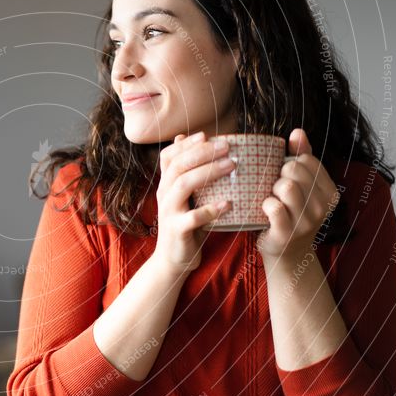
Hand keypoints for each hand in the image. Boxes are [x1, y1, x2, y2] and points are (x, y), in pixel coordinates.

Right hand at [153, 131, 235, 274]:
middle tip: (228, 146)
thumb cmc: (185, 225)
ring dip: (209, 172)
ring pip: (184, 185)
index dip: (186, 144)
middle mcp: (163, 194)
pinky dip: (212, 209)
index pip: (169, 156)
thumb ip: (187, 174)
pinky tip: (228, 203)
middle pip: (179, 166)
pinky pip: (194, 217)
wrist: (172, 260)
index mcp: (165, 185)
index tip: (207, 135)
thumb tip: (188, 143)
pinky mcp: (177, 230)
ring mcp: (169, 212)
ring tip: (232, 165)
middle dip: (203, 152)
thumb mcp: (184, 198)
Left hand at [256, 129, 340, 260]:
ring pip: (285, 186)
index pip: (307, 159)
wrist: (285, 252)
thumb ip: (302, 156)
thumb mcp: (301, 185)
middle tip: (276, 189)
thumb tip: (297, 131)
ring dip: (271, 189)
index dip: (290, 163)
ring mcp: (306, 222)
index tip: (286, 176)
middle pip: (294, 169)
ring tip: (271, 198)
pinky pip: (274, 207)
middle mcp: (323, 207)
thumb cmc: (289, 213)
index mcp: (330, 192)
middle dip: (279, 174)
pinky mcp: (287, 233)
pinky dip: (265, 204)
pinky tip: (266, 209)